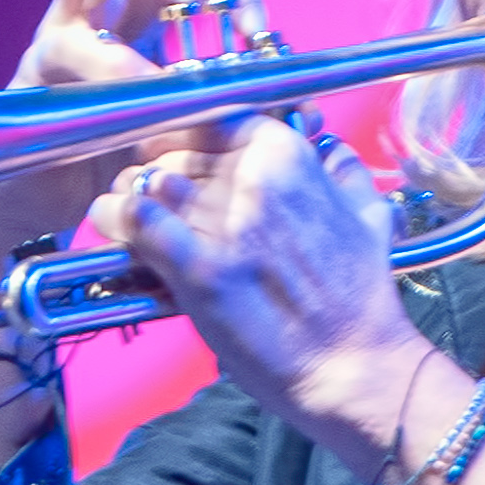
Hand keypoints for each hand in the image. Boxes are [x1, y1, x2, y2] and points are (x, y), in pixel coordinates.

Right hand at [2, 0, 259, 248]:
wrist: (54, 201)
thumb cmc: (125, 156)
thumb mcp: (188, 116)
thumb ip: (228, 98)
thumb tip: (299, 103)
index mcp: (146, 1)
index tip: (257, 28)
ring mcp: (65, 23)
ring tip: (185, 10)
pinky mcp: (38, 65)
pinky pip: (71, 43)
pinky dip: (115, 61)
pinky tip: (146, 88)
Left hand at [110, 117, 440, 468]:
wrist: (355, 366)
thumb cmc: (360, 297)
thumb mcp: (368, 217)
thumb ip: (344, 175)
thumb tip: (330, 149)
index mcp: (289, 156)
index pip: (213, 118)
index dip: (185, 137)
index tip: (178, 156)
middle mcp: (253, 179)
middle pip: (173, 152)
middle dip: (149, 171)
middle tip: (142, 194)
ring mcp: (224, 222)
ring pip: (145, 183)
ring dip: (126, 197)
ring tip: (121, 216)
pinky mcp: (198, 269)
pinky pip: (137, 222)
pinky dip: (119, 222)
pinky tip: (116, 231)